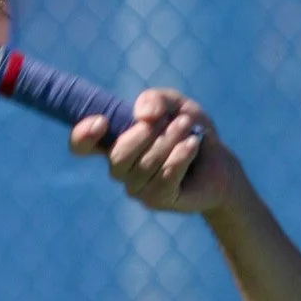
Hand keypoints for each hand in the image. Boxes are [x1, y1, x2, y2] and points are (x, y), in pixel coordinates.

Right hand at [69, 88, 241, 216]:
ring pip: (144, 167)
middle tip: (172, 120)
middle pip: (117, 157)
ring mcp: (138, 188)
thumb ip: (157, 100)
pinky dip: (180, 157)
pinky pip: (164, 178)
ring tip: (188, 128)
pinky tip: (193, 145)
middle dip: (145, 134)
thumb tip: (143, 113)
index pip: (81, 146)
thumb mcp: (176, 105)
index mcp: (115, 142)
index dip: (82, 136)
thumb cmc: (191, 131)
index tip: (101, 122)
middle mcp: (121, 169)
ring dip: (169, 141)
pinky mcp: (159, 200)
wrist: (220, 162)